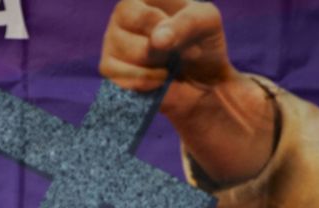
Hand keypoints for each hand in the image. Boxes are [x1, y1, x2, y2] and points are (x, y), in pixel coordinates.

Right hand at [99, 0, 275, 185]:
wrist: (208, 88)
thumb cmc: (207, 47)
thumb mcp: (207, 22)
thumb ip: (184, 23)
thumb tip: (157, 40)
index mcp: (139, 1)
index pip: (132, 3)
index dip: (154, 20)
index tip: (174, 35)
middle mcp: (119, 26)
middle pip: (122, 29)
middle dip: (154, 46)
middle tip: (173, 55)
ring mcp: (111, 55)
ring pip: (117, 58)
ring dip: (150, 68)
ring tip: (167, 72)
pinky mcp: (113, 85)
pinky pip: (119, 83)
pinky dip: (142, 86)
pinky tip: (157, 86)